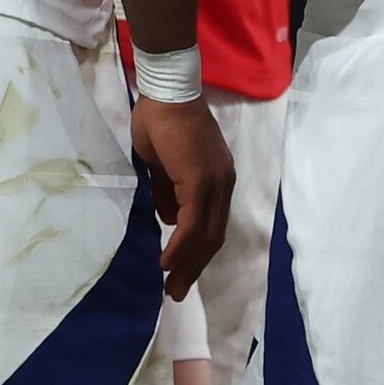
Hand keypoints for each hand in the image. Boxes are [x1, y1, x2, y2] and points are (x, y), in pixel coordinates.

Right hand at [132, 92, 233, 296]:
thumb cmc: (161, 122)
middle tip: (176, 292)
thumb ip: (168, 192)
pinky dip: (180, 245)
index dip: (197, 252)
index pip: (212, 225)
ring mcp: (214, 183)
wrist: (166, 92)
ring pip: (205, 235)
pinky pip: (191, 222)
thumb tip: (168, 219)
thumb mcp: (162, 166)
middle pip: (213, 237)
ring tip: (170, 287)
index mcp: (217, 180)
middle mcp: (223, 184)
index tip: (179, 273)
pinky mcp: (200, 181)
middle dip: (193, 268)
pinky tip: (166, 262)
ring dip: (187, 264)